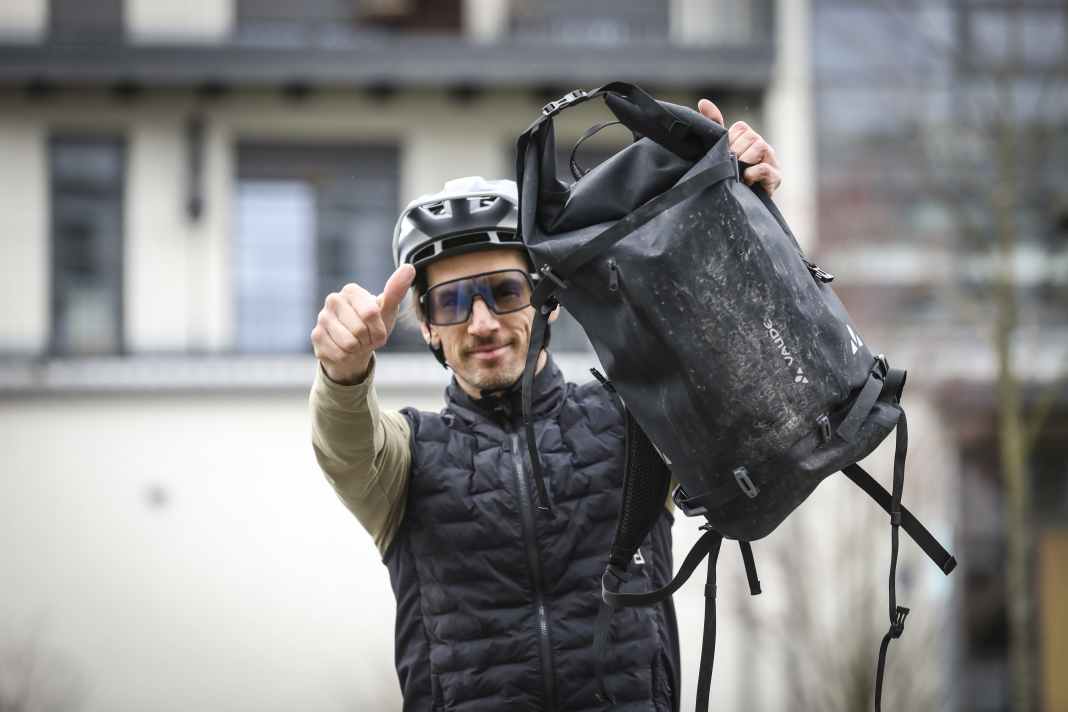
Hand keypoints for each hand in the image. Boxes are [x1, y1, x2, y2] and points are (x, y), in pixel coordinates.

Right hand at [311, 264, 415, 384]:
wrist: (355, 348)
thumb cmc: (373, 326)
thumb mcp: (387, 310)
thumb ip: (396, 291)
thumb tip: (409, 267)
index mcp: (351, 290)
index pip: (371, 313)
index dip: (379, 329)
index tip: (378, 329)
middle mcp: (333, 300)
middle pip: (359, 330)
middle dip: (368, 340)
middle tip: (366, 337)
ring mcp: (322, 318)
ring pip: (348, 343)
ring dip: (358, 349)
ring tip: (356, 343)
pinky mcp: (316, 336)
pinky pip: (338, 354)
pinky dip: (347, 356)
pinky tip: (344, 349)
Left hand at [697, 98, 781, 195]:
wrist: (734, 204)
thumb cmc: (725, 174)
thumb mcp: (718, 149)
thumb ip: (713, 125)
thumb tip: (703, 102)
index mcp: (749, 138)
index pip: (741, 128)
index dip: (730, 140)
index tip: (725, 153)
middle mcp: (762, 147)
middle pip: (752, 137)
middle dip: (736, 151)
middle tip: (730, 165)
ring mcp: (771, 161)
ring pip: (761, 147)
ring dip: (745, 160)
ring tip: (737, 173)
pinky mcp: (776, 178)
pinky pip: (765, 168)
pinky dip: (753, 173)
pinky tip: (745, 180)